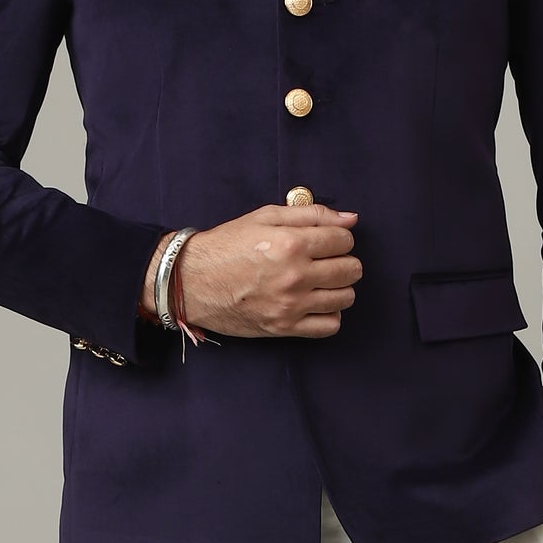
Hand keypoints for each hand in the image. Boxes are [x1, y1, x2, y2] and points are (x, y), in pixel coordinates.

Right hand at [145, 204, 361, 338]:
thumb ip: (311, 214)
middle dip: (343, 261)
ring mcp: (291, 305)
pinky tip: (315, 304)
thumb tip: (351, 219)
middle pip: (351, 270)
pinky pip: (330, 326)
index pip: (344, 239)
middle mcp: (295, 276)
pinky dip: (329, 315)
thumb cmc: (226, 245)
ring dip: (338, 288)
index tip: (326, 240)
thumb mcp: (265, 217)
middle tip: (324, 260)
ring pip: (346, 298)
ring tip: (319, 282)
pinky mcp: (284, 328)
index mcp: (291, 244)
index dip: (339, 237)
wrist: (190, 281)